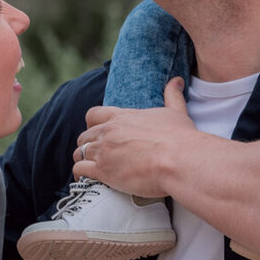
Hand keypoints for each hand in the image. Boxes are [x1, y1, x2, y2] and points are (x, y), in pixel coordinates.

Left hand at [72, 78, 195, 194]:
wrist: (179, 160)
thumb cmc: (180, 138)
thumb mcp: (176, 112)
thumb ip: (172, 96)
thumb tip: (176, 81)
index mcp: (123, 117)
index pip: (94, 114)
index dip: (92, 124)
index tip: (97, 132)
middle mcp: (109, 131)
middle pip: (84, 135)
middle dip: (88, 144)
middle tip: (96, 154)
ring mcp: (103, 151)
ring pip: (79, 152)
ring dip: (83, 159)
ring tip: (91, 167)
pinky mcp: (103, 170)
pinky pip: (80, 169)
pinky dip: (80, 174)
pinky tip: (86, 178)